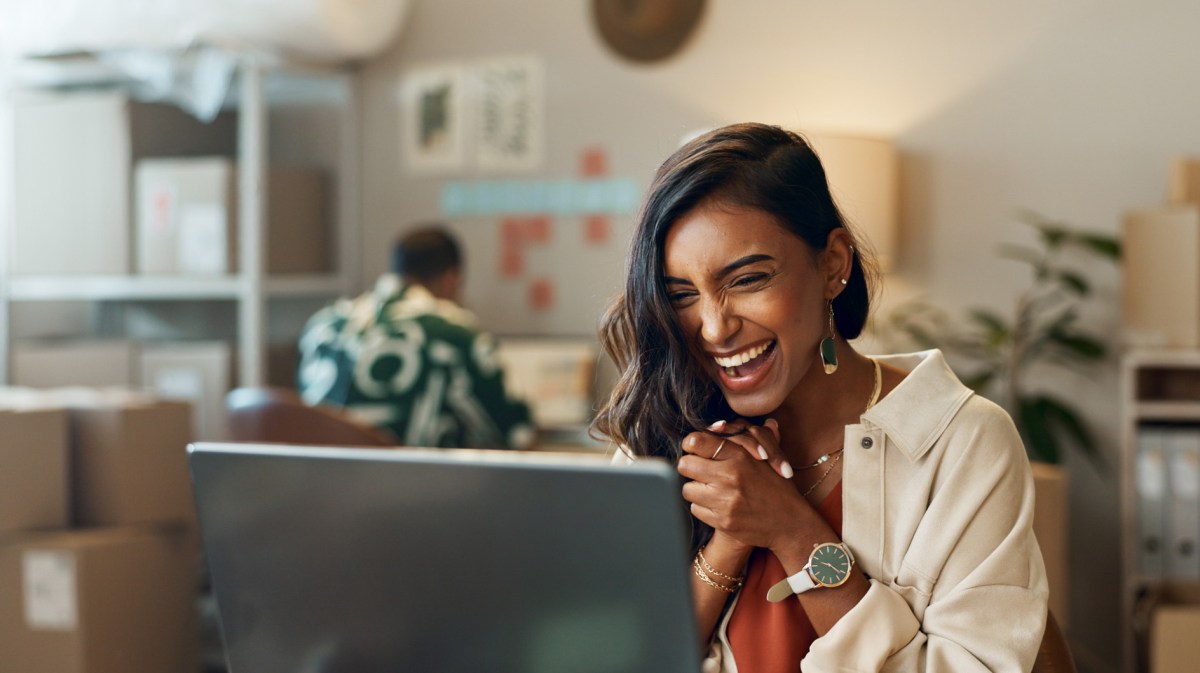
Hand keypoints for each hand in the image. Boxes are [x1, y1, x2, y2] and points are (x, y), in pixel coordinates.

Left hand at [677, 418, 812, 550]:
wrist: (790, 524)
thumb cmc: (778, 487)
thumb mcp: (769, 457)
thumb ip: (746, 438)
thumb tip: (723, 422)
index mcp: (740, 456)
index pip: (696, 441)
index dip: (692, 445)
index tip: (695, 450)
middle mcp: (730, 477)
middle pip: (685, 465)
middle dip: (691, 467)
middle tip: (700, 471)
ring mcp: (725, 501)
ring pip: (687, 489)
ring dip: (697, 490)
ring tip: (712, 490)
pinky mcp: (722, 521)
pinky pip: (695, 509)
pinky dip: (703, 507)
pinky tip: (718, 506)